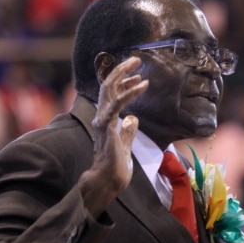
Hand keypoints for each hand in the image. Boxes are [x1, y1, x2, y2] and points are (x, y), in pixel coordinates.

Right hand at [80, 57, 148, 216]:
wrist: (108, 181)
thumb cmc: (115, 168)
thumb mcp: (125, 146)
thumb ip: (127, 132)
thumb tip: (133, 119)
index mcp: (106, 120)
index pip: (112, 95)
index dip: (123, 83)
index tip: (137, 76)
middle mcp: (101, 117)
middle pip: (108, 86)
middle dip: (121, 71)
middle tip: (136, 60)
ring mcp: (103, 120)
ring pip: (109, 89)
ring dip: (123, 74)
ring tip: (137, 64)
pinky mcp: (108, 126)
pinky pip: (118, 103)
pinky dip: (130, 91)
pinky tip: (142, 84)